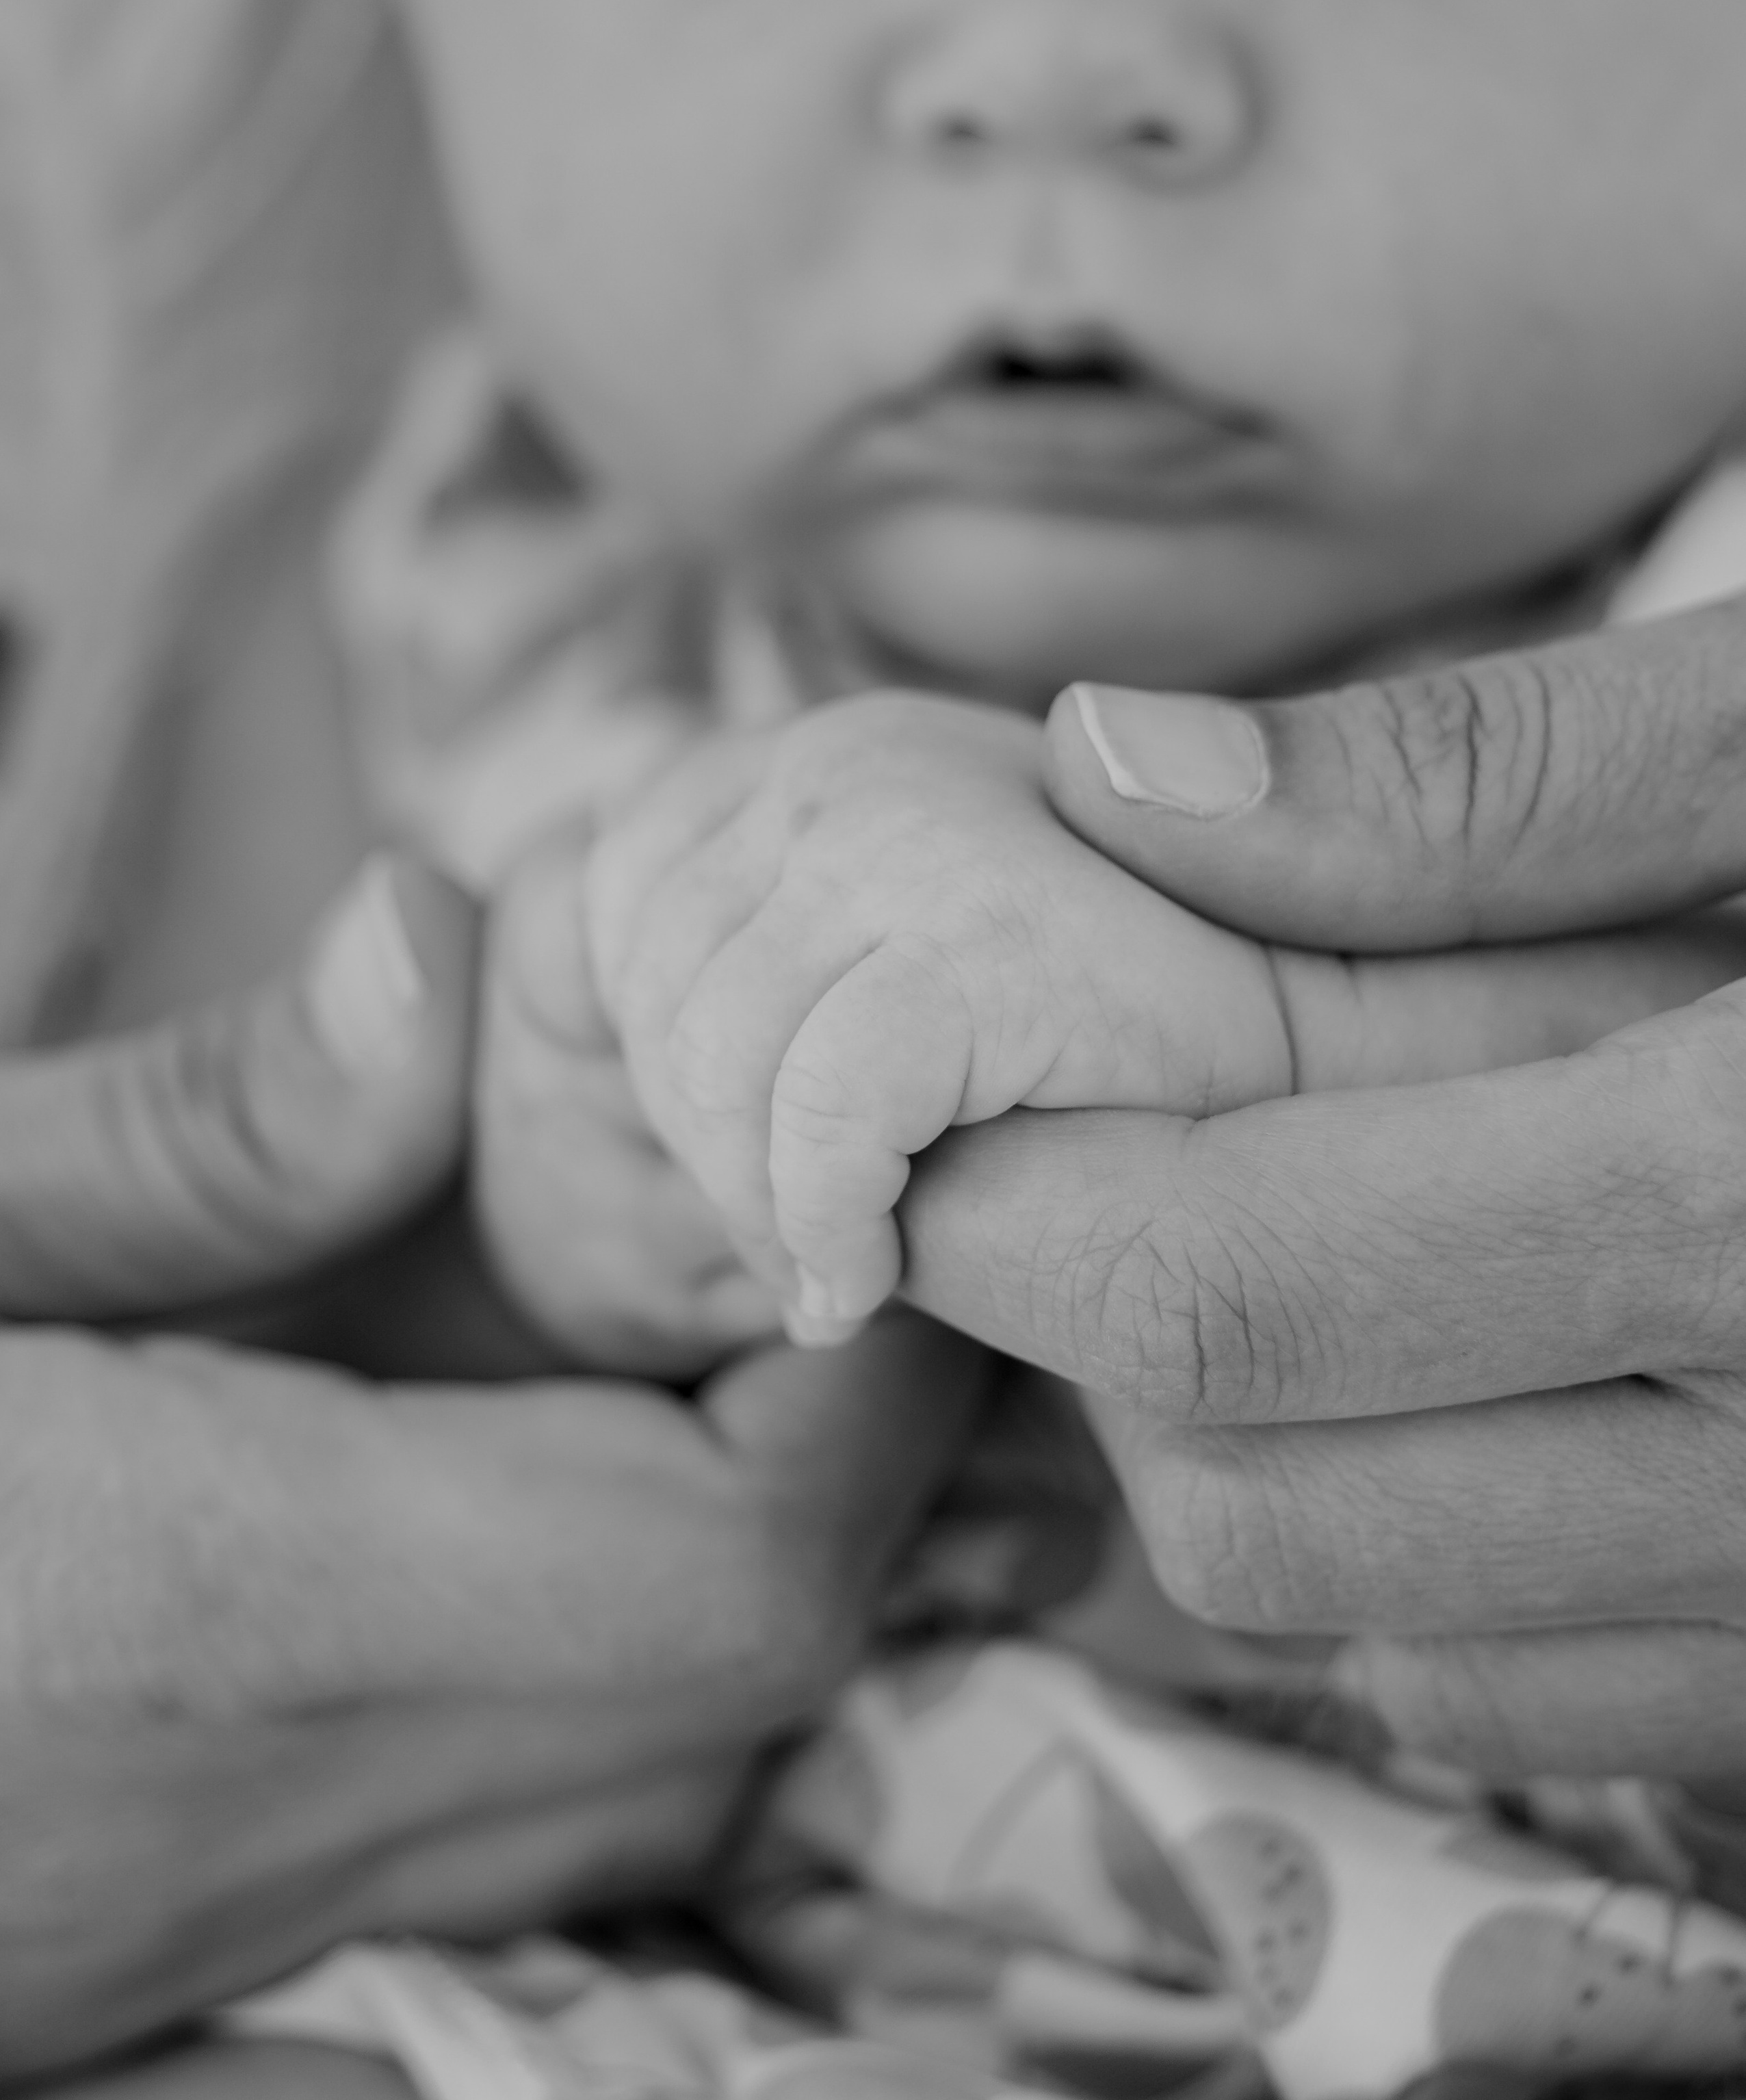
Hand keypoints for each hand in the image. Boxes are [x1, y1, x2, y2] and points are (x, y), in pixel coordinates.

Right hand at [0, 858, 980, 2080]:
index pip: (739, 1559)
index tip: (839, 1180)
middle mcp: (272, 1817)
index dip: (872, 1372)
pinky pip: (514, 1788)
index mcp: (218, 1620)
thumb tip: (447, 951)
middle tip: (755, 1189)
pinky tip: (484, 1422)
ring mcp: (233, 1914)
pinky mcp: (181, 1929)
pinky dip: (582, 1598)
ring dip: (715, 1504)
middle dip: (824, 1419)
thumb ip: (195, 1132)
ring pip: (656, 1745)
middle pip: (740, 1663)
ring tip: (640, 1277)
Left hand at [581, 694, 1302, 1343]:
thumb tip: (513, 979)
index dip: (660, 1064)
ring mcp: (917, 825)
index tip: (766, 1169)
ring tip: (858, 1261)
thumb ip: (744, 973)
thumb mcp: (868, 992)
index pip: (610, 904)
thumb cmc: (1108, 1075)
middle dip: (705, 1159)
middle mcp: (847, 753)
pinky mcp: (994, 931)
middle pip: (644, 994)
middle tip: (816, 1246)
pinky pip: (822, 1108)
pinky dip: (827, 1223)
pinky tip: (870, 1286)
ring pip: (709, 1061)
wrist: (1350, 1080)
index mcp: (815, 751)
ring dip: (764, 1209)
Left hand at [891, 608, 1745, 1780]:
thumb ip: (1480, 774)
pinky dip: (1425, 1539)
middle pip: (1252, 1499)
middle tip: (1114, 1125)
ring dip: (1255, 1441)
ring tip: (1304, 1216)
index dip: (1005, 1196)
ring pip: (1372, 1628)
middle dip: (1108, 1325)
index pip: (1229, 1281)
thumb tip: (1113, 777)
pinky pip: (1538, 1688)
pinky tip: (1475, 1341)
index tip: (924, 1091)